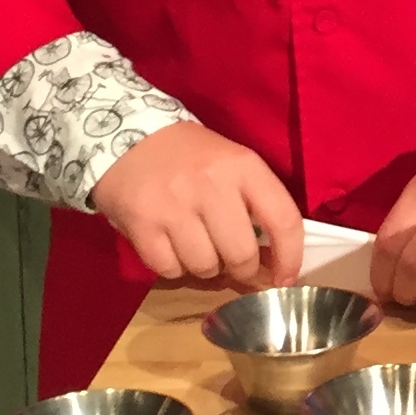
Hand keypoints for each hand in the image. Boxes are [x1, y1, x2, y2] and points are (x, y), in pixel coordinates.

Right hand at [93, 121, 303, 287]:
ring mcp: (174, 206)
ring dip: (206, 268)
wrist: (125, 136)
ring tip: (198, 248)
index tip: (284, 278)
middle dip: (243, 271)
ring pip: (205, 267)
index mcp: (243, 166)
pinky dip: (174, 268)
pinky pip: (170, 270)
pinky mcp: (142, 224)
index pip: (284, 220)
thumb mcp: (232, 164)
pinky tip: (172, 247)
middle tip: (234, 266)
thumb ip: (255, 207)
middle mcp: (211, 185)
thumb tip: (273, 265)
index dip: (290, 258)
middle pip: (241, 255)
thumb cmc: (190, 156)